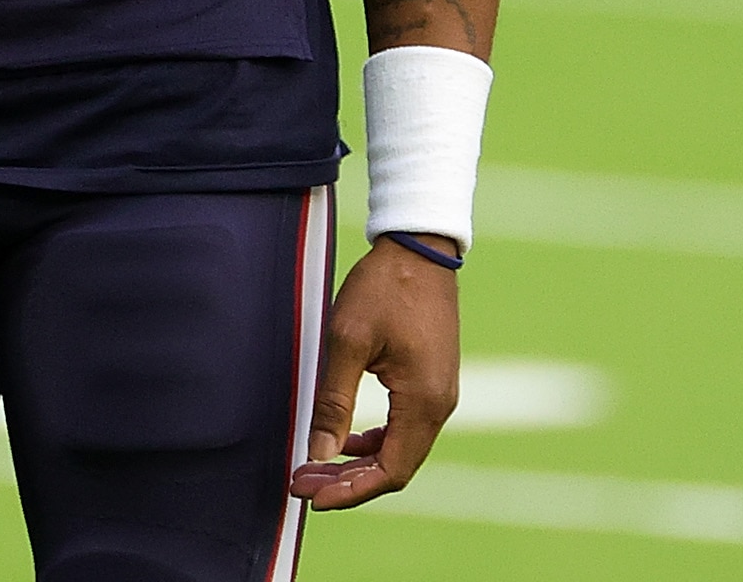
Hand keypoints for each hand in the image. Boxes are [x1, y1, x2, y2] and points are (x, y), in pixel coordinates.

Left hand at [288, 235, 459, 509]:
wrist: (419, 247)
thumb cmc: (383, 287)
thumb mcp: (347, 341)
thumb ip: (334, 401)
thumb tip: (320, 454)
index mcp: (423, 400)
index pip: (390, 470)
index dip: (350, 491)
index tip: (311, 496)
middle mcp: (439, 404)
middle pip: (396, 466)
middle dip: (348, 480)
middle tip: (302, 481)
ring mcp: (440, 393)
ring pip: (400, 449)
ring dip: (359, 462)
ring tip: (316, 464)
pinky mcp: (432, 381)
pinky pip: (405, 427)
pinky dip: (375, 441)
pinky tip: (346, 438)